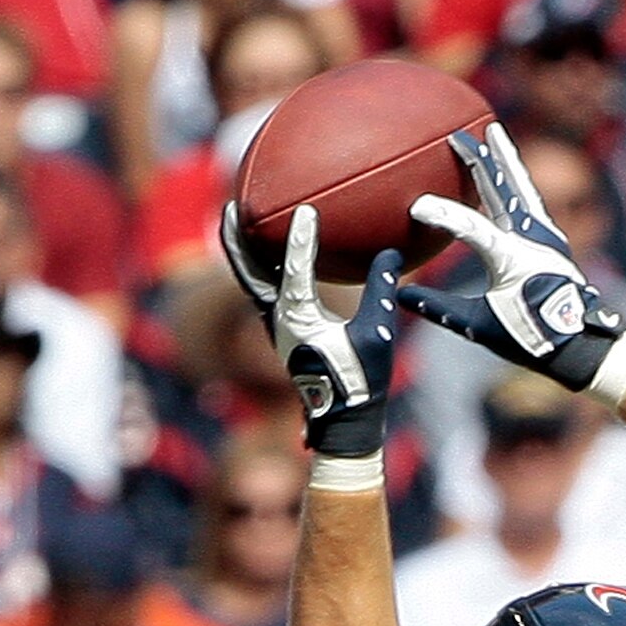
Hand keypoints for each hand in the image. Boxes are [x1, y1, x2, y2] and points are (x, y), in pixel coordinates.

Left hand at [221, 201, 402, 458]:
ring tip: (236, 220)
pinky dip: (257, 267)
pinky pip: (260, 290)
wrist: (341, 422)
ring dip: (240, 248)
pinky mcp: (279, 331)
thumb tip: (392, 254)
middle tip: (232, 202)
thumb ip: (382, 292)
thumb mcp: (377, 335)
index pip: (296, 266)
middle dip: (237, 234)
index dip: (303, 236)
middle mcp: (277, 317)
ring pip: (247, 277)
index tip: (308, 210)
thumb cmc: (359, 381)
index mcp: (299, 316)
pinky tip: (266, 255)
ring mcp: (273, 325)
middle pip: (246, 267)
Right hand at [401, 123, 625, 390]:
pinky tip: (510, 171)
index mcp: (512, 259)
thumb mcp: (482, 328)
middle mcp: (531, 240)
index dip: (442, 215)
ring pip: (521, 186)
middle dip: (476, 160)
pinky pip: (530, 200)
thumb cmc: (533, 339)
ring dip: (505, 158)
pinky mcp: (552, 241)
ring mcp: (545, 237)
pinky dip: (517, 180)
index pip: (471, 227)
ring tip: (495, 132)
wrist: (581, 347)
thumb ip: (441, 308)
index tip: (416, 207)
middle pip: (500, 189)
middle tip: (457, 135)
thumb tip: (400, 295)